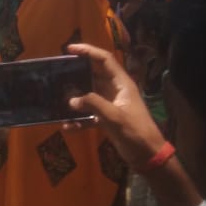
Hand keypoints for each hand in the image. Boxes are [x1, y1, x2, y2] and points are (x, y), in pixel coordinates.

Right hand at [66, 43, 164, 169]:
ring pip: (89, 95)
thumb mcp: (114, 116)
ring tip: (58, 97)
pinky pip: (89, 114)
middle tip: (59, 71)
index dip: (88, 51)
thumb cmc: (135, 132)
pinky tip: (68, 126)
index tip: (70, 49)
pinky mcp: (107, 119)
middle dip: (77, 72)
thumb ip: (93, 104)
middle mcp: (115, 90)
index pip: (104, 60)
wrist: (147, 156)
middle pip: (94, 74)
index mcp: (122, 83)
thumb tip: (71, 100)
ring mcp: (111, 104)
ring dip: (76, 97)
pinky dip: (79, 119)